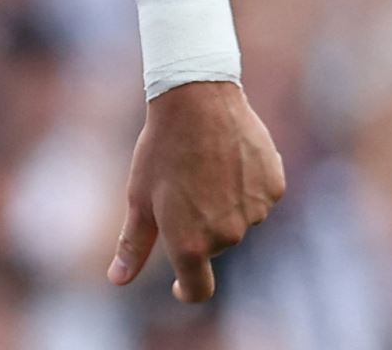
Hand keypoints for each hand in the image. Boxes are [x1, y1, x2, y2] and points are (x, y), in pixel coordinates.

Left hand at [108, 81, 285, 301]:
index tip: (179, 285)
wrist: (198, 100)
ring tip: (203, 165)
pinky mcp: (274, 188)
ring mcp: (255, 213)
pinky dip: (244, 185)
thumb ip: (132, 245)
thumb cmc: (161, 149)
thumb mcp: (138, 198)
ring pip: (237, 219)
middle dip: (197, 226)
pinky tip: (228, 157)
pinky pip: (257, 197)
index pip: (197, 288)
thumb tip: (117, 280)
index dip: (186, 290)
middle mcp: (227, 236)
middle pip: (213, 246)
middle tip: (181, 185)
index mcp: (190, 244)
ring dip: (221, 204)